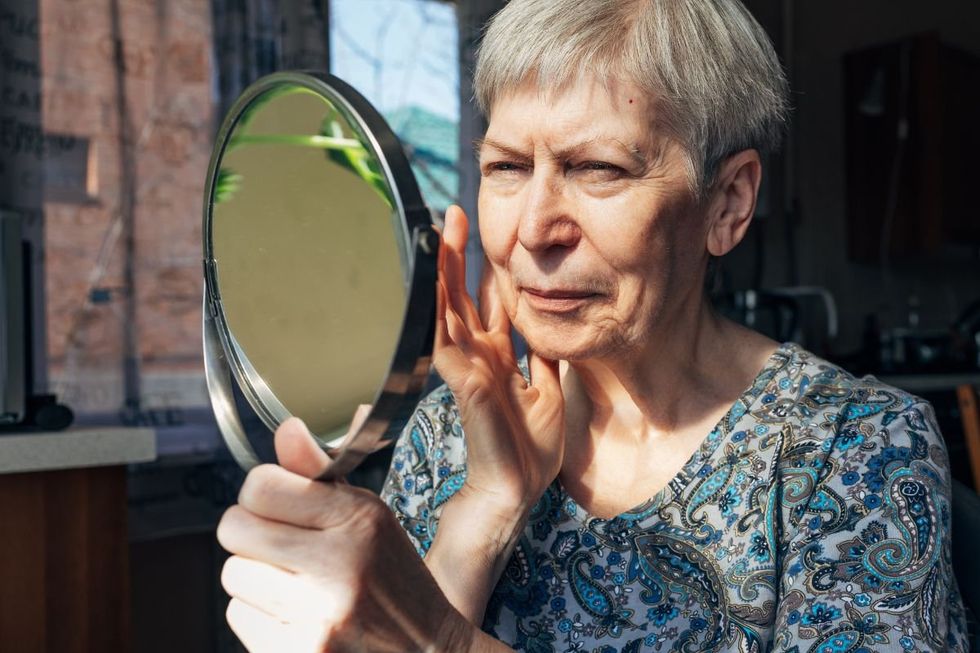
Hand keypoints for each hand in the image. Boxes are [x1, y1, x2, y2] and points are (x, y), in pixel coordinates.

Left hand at [217, 418, 474, 652]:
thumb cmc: (396, 583)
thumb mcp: (374, 520)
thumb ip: (321, 477)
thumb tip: (285, 428)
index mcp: (360, 519)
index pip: (260, 485)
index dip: (261, 493)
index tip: (277, 505)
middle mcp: (339, 564)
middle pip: (234, 528)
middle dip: (249, 533)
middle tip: (278, 544)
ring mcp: (318, 616)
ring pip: (232, 575)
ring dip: (254, 579)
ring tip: (294, 585)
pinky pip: (239, 618)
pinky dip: (260, 616)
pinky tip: (297, 616)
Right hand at [435, 205, 565, 513]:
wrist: (517, 489)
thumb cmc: (529, 447)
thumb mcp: (548, 389)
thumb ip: (542, 356)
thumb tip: (547, 326)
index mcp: (497, 358)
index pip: (487, 304)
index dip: (485, 271)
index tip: (487, 236)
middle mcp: (478, 357)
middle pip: (461, 297)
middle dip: (458, 258)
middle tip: (453, 216)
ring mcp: (467, 369)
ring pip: (448, 311)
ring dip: (444, 274)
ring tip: (441, 237)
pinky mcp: (465, 385)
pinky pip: (448, 343)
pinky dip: (442, 314)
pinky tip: (438, 287)